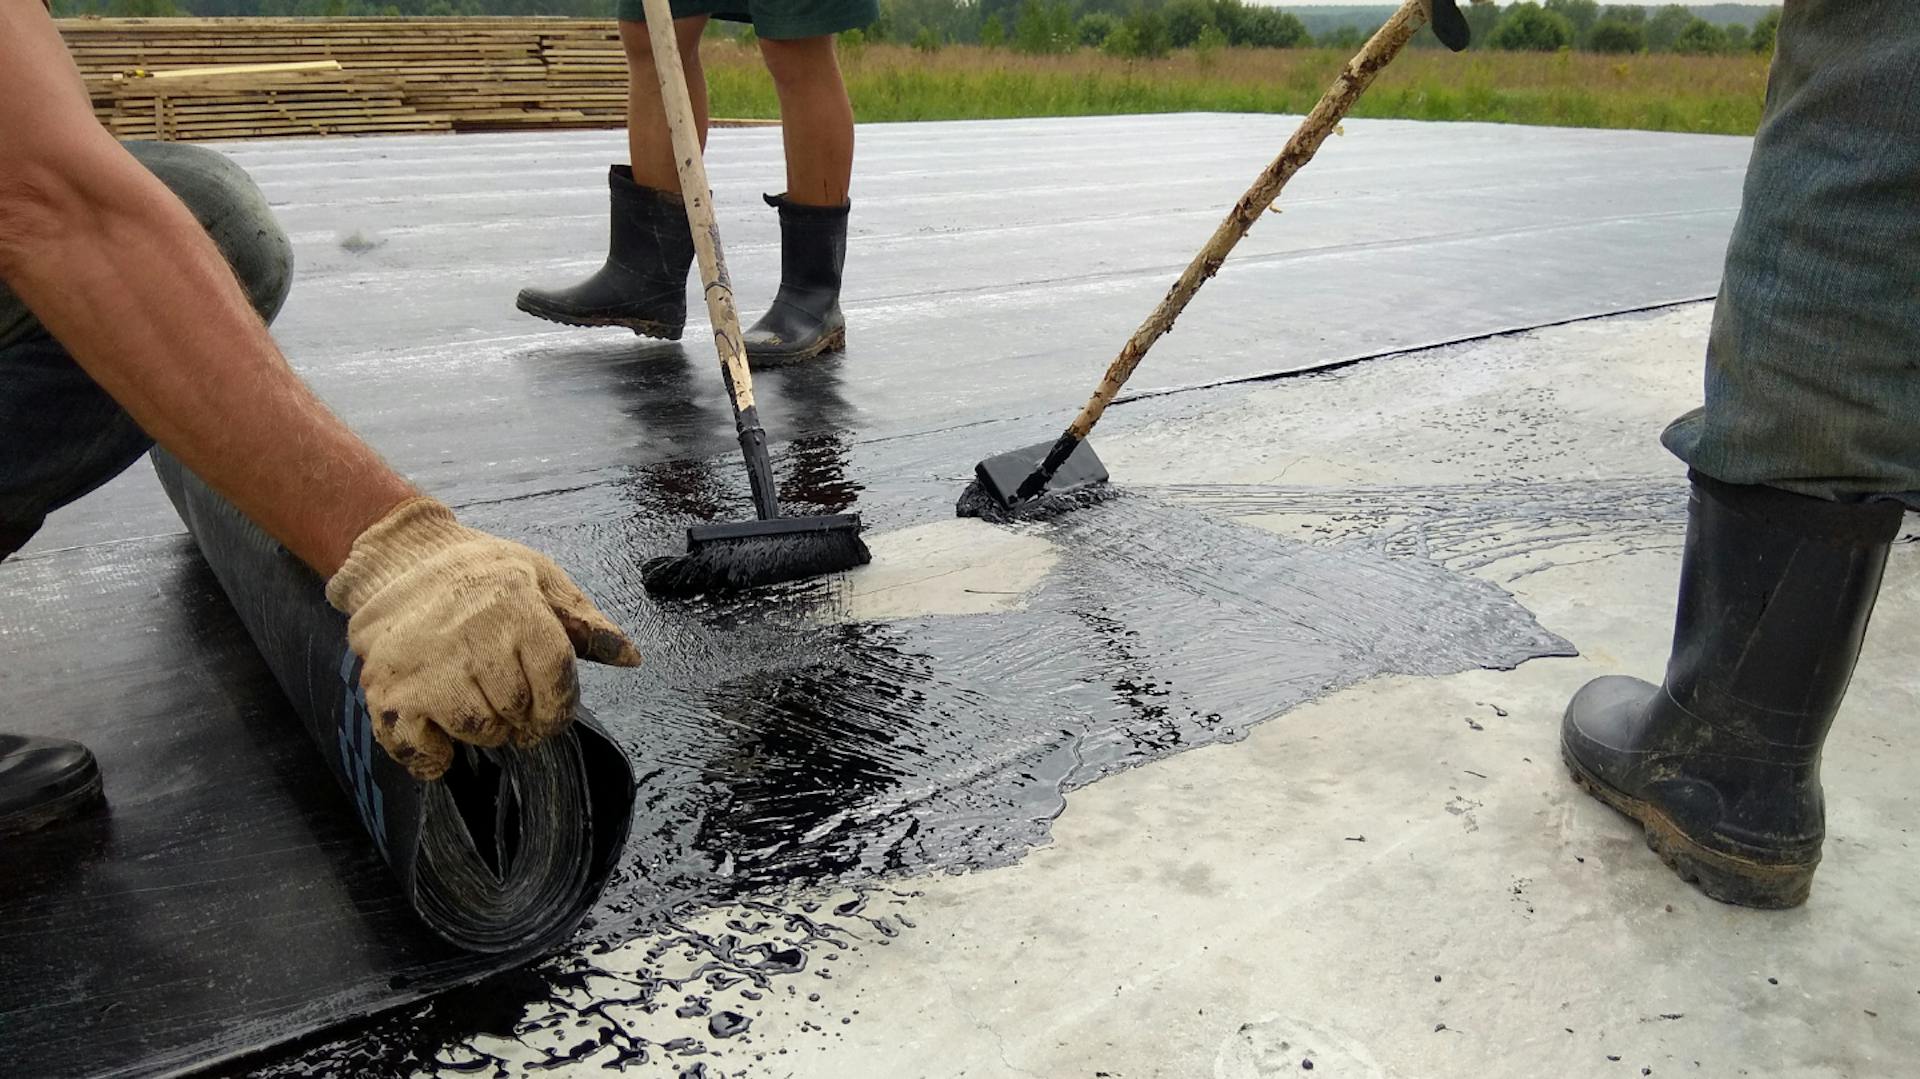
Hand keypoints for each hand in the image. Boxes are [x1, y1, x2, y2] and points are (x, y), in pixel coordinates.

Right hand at [325, 498, 641, 779]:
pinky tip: (440, 737)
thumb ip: (585, 622)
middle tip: (508, 700)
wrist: (400, 557)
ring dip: (483, 730)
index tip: (550, 712)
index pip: (555, 681)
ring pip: (477, 730)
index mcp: (516, 609)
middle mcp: (471, 638)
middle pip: (518, 710)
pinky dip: (433, 756)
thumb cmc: (480, 571)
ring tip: (475, 704)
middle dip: (521, 716)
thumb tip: (631, 657)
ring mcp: (426, 666)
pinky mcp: (387, 690)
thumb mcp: (540, 578)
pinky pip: (420, 748)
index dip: (559, 707)